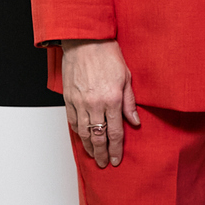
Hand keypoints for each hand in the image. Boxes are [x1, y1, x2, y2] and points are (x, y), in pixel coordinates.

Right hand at [61, 39, 139, 167]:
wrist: (85, 41)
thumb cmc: (106, 54)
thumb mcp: (126, 77)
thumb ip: (130, 102)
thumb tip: (135, 121)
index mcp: (112, 99)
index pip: (115, 132)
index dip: (116, 148)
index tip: (116, 159)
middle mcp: (94, 103)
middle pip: (98, 137)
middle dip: (102, 153)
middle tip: (104, 163)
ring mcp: (80, 102)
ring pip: (84, 132)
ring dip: (89, 147)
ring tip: (94, 156)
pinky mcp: (69, 98)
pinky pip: (73, 121)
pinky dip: (77, 132)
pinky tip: (82, 137)